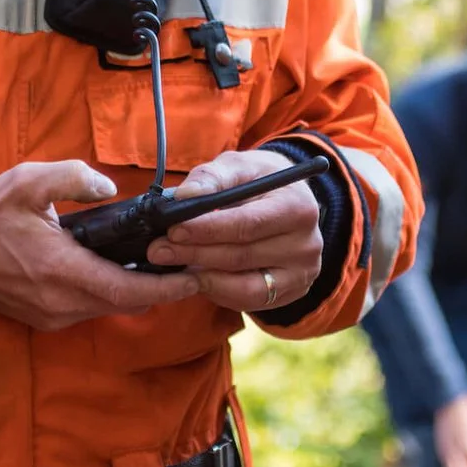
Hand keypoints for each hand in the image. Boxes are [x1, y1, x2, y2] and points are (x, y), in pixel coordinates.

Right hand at [0, 161, 201, 331]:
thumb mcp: (29, 182)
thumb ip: (74, 178)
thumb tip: (108, 187)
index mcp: (65, 272)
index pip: (130, 289)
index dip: (168, 287)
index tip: (196, 275)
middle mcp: (64, 304)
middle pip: (126, 302)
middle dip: (160, 287)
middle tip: (187, 263)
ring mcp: (53, 316)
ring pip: (109, 308)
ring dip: (134, 291)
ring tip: (159, 264)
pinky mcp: (45, 320)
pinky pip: (89, 309)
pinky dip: (110, 294)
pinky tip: (119, 270)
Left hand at [148, 147, 324, 312]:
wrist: (287, 200)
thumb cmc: (257, 180)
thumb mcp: (238, 166)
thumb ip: (211, 178)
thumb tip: (183, 198)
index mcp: (297, 206)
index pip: (247, 224)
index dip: (206, 229)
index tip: (173, 230)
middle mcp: (307, 244)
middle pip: (242, 256)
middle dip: (195, 254)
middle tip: (159, 250)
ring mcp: (302, 273)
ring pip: (245, 286)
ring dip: (204, 277)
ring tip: (173, 265)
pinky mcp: (293, 292)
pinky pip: (249, 301)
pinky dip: (219, 291)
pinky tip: (198, 276)